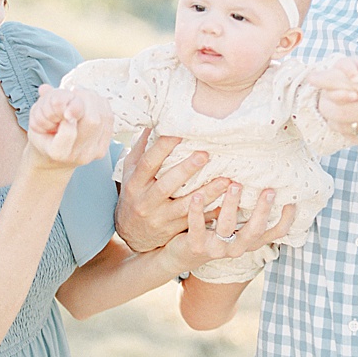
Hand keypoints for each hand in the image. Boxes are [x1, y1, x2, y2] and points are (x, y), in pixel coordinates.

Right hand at [25, 85, 112, 170]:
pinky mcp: (105, 146)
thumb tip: (47, 89)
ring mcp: (94, 152)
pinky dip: (99, 104)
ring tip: (79, 96)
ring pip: (104, 116)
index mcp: (58, 152)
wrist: (55, 157)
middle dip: (83, 99)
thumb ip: (44, 103)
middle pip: (92, 121)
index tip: (65, 104)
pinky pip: (109, 117)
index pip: (68, 132)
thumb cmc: (44, 135)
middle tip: (73, 92)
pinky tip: (88, 103)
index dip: (70, 112)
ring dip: (92, 98)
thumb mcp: (37, 119)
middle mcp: (79, 155)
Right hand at [114, 129, 230, 251]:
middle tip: (205, 154)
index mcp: (135, 183)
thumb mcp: (130, 172)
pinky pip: (194, 222)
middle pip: (167, 184)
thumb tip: (153, 122)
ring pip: (185, 206)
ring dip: (207, 193)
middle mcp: (145, 201)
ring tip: (226, 181)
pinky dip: (211, 214)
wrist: (130, 234)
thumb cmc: (134, 195)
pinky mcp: (173, 230)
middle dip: (187, 170)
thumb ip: (141, 150)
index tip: (180, 132)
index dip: (163, 147)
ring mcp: (160, 218)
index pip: (148, 163)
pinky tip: (227, 205)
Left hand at [162, 185, 297, 272]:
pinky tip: (197, 194)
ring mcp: (216, 249)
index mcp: (248, 242)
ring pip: (227, 226)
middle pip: (254, 230)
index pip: (274, 234)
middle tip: (269, 190)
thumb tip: (265, 182)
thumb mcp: (233, 225)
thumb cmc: (212, 232)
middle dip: (262, 210)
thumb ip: (247, 211)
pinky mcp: (195, 246)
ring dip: (231, 204)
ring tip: (233, 184)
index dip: (286, 220)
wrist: (180, 256)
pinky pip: (197, 226)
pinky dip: (197, 210)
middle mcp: (236, 248)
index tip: (292, 201)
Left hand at [309, 66, 357, 172]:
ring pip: (346, 125)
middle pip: (343, 106)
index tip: (314, 78)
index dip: (330, 80)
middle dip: (327, 104)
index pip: (355, 81)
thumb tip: (341, 81)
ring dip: (336, 120)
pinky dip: (349, 133)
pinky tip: (353, 128)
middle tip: (321, 102)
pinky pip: (356, 139)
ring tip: (336, 115)